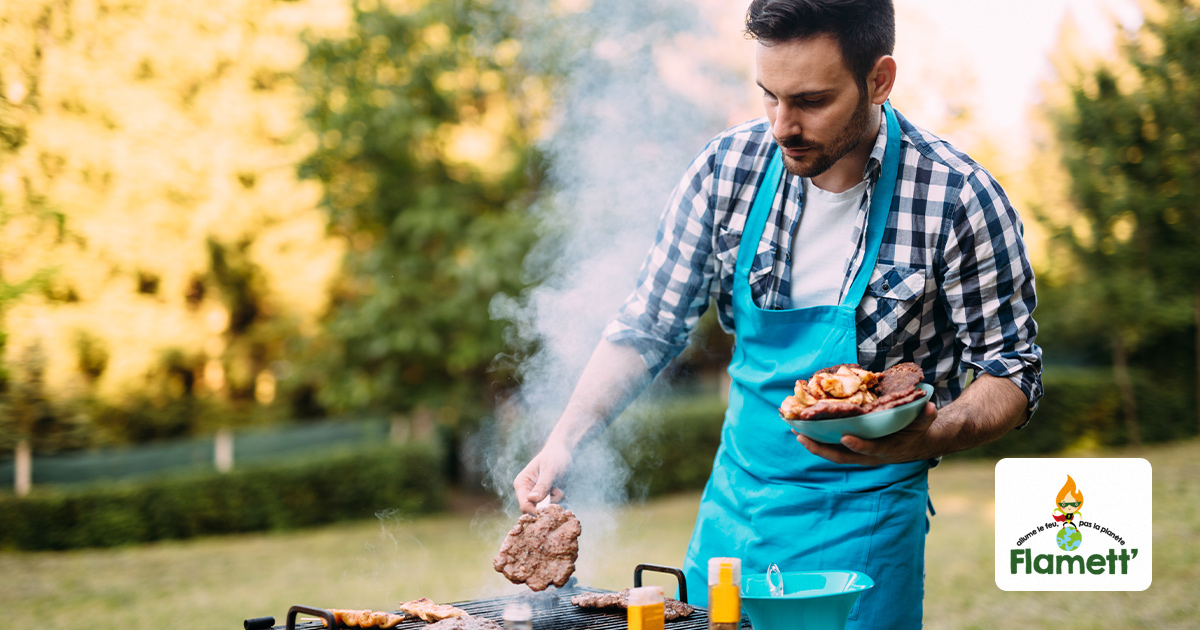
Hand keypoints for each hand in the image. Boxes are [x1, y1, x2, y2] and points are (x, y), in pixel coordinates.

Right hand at [513, 443, 570, 513]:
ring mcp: (536, 496)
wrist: (563, 452)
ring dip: (555, 501)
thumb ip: (542, 484)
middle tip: (558, 492)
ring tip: (559, 488)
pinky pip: (552, 506)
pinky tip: (561, 490)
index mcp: (521, 484)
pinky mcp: (546, 497)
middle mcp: (526, 492)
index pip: (524, 505)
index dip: (536, 510)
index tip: (550, 508)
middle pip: (533, 510)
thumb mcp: (550, 469)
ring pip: (544, 509)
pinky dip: (559, 501)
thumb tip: (532, 499)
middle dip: (547, 505)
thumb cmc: (555, 457)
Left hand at [794, 402, 941, 464]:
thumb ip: (925, 416)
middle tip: (802, 437)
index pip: (871, 450)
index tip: (844, 437)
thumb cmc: (916, 431)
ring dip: (814, 445)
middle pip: (842, 457)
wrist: (915, 444)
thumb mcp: (923, 423)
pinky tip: (803, 430)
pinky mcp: (852, 450)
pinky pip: (832, 448)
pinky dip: (817, 441)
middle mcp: (869, 456)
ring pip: (833, 454)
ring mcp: (859, 455)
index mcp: (886, 449)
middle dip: (821, 448)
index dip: (858, 446)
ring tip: (796, 432)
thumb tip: (929, 406)